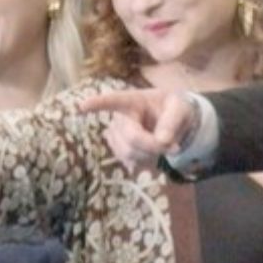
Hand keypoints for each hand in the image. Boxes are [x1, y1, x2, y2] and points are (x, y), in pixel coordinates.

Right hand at [79, 85, 194, 172]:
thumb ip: (173, 122)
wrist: (172, 121)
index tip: (82, 106)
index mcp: (132, 100)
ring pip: (129, 153)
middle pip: (131, 139)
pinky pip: (129, 161)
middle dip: (153, 146)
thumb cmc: (174, 108)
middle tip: (175, 146)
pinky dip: (146, 161)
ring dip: (151, 154)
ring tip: (163, 145)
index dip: (97, 104)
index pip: (113, 101)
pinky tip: (151, 151)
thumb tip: (162, 141)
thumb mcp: (180, 108)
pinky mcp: (118, 149)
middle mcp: (119, 116)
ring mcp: (116, 134)